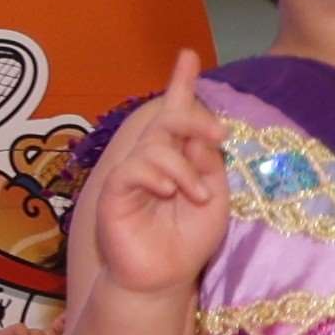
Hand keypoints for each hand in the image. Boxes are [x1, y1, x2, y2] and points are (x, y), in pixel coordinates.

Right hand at [86, 51, 230, 294]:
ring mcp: (131, 175)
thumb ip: (208, 164)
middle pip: (167, 121)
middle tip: (219, 136)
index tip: (188, 55)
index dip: (182, 84)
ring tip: (196, 195)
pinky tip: (170, 193)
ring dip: (183, 166)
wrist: (163, 279)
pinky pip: (134, 168)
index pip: (177, 115)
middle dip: (194, 119)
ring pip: (155, 145)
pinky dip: (158, 176)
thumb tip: (201, 134)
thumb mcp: (214, 198)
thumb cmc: (187, 241)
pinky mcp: (115, 193)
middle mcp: (152, 161)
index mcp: (178, 159)